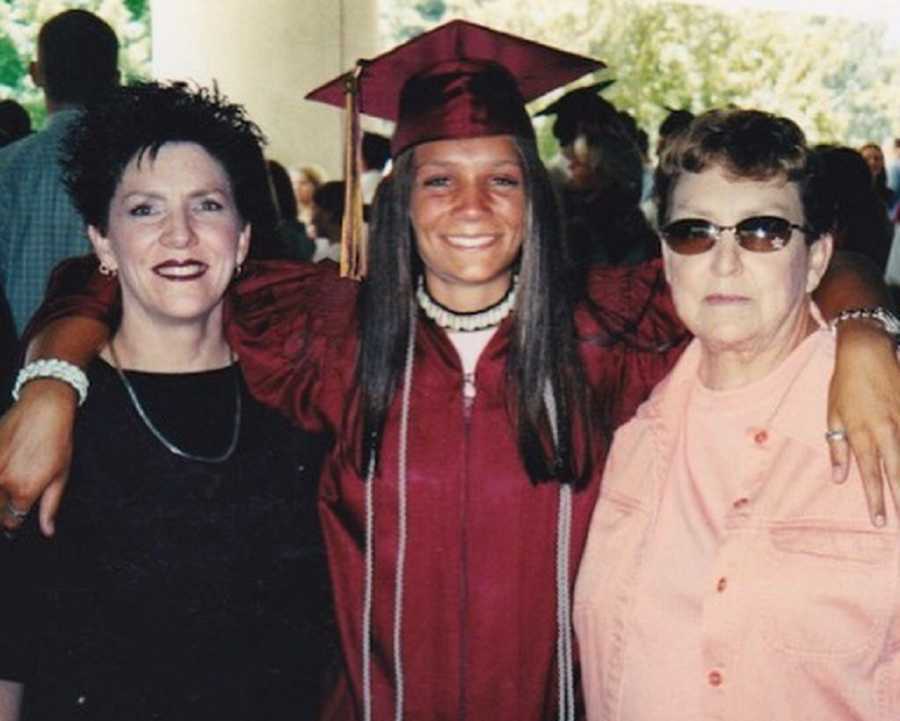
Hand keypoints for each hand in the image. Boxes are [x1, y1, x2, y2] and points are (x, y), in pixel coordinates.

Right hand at [0, 379, 76, 536]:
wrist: (44, 409)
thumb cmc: (57, 440)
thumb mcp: (61, 476)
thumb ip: (50, 507)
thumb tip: (47, 530)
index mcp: (24, 490)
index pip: (11, 520)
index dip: (14, 522)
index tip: (16, 518)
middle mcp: (2, 481)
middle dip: (1, 511)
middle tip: (10, 502)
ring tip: (8, 484)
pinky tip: (4, 469)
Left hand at [828, 321, 899, 525]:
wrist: (866, 353)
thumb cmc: (845, 385)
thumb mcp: (833, 414)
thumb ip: (837, 448)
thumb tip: (839, 479)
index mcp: (862, 434)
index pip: (870, 474)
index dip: (875, 499)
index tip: (881, 521)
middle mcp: (887, 431)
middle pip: (897, 472)